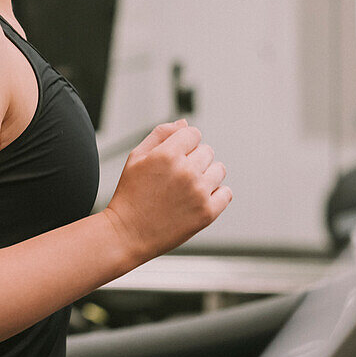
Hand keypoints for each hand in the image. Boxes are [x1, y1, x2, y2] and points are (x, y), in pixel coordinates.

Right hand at [105, 119, 231, 266]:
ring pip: (219, 170)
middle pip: (207, 151)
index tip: (175, 157)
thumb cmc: (131, 195)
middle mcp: (186, 171)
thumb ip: (160, 134)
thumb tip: (184, 123)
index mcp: (167, 154)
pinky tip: (197, 199)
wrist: (129, 233)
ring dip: (206, 176)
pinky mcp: (207, 212)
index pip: (194, 133)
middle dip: (194, 159)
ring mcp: (199, 192)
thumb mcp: (137, 158)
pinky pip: (226, 193)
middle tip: (176, 177)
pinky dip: (216, 195)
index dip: (184, 143)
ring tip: (187, 189)